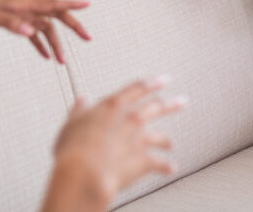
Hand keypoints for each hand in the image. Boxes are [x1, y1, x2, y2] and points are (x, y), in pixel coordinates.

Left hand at [0, 0, 90, 63]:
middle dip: (72, 26)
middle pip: (55, 15)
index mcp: (21, 4)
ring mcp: (19, 15)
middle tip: (88, 38)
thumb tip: (32, 32)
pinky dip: (40, 44)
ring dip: (55, 43)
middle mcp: (24, 7)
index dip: (71, 4)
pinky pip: (32, 33)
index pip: (51, 3)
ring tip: (62, 61)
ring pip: (45, 28)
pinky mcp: (12, 22)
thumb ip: (11, 24)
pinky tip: (45, 56)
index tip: (88, 4)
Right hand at [49, 77, 187, 205]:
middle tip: (181, 101)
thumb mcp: (72, 123)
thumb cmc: (74, 148)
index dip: (152, 84)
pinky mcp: (144, 160)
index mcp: (113, 106)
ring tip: (170, 143)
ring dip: (166, 140)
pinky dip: (166, 166)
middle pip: (156, 107)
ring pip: (160, 136)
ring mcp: (139, 139)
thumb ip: (79, 111)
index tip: (163, 80)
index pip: (137, 89)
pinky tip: (171, 168)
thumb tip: (82, 101)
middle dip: (170, 104)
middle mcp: (130, 119)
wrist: (85, 172)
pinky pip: (160, 163)